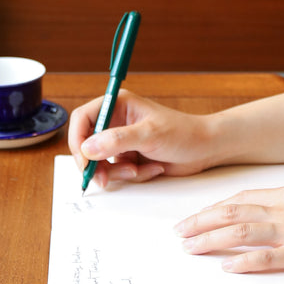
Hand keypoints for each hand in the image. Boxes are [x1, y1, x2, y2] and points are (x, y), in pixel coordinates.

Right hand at [68, 89, 219, 188]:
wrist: (205, 149)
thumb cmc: (183, 132)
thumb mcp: (150, 134)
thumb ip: (117, 140)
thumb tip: (89, 148)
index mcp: (118, 105)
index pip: (83, 119)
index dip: (78, 140)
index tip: (85, 160)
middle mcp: (116, 122)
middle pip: (86, 144)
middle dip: (95, 164)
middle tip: (103, 178)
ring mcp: (122, 142)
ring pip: (101, 163)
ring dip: (118, 172)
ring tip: (138, 169)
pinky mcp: (129, 157)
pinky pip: (118, 172)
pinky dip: (133, 175)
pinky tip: (152, 169)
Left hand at [174, 186, 283, 272]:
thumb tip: (276, 213)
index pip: (242, 197)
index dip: (214, 207)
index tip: (197, 215)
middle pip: (232, 211)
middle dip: (201, 222)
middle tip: (180, 231)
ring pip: (241, 231)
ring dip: (211, 239)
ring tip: (190, 248)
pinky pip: (267, 257)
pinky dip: (244, 261)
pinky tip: (226, 267)